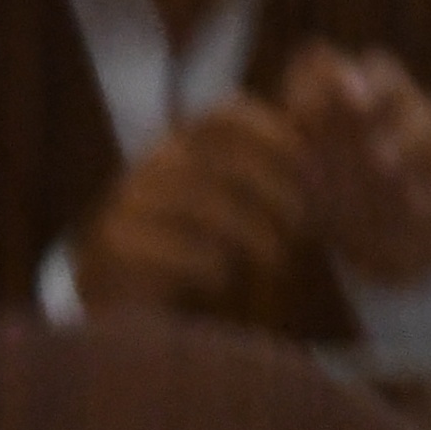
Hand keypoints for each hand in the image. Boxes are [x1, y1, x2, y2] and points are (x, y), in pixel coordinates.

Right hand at [70, 96, 312, 315]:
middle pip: (216, 158)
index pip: (224, 116)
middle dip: (270, 190)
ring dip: (246, 230)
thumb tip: (322, 112)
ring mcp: (124, 207)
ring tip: (273, 259)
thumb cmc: (215, 258)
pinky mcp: (108, 250)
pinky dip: (201, 261)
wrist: (145, 317)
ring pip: (193, 200)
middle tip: (301, 226)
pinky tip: (222, 277)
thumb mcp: (250, 207)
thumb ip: (279, 165)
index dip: (271, 133)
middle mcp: (150, 169)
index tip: (307, 164)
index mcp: (185, 149)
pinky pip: (160, 245)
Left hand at [276, 42, 430, 290]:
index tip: (303, 109)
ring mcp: (429, 126)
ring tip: (384, 169)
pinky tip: (416, 206)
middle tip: (357, 110)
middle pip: (387, 73)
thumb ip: (277, 136)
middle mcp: (387, 100)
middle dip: (374, 89)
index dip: (320, 77)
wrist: (374, 240)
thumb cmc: (322, 191)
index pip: (330, 63)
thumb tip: (251, 112)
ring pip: (426, 116)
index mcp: (338, 95)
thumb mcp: (288, 168)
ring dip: (406, 139)